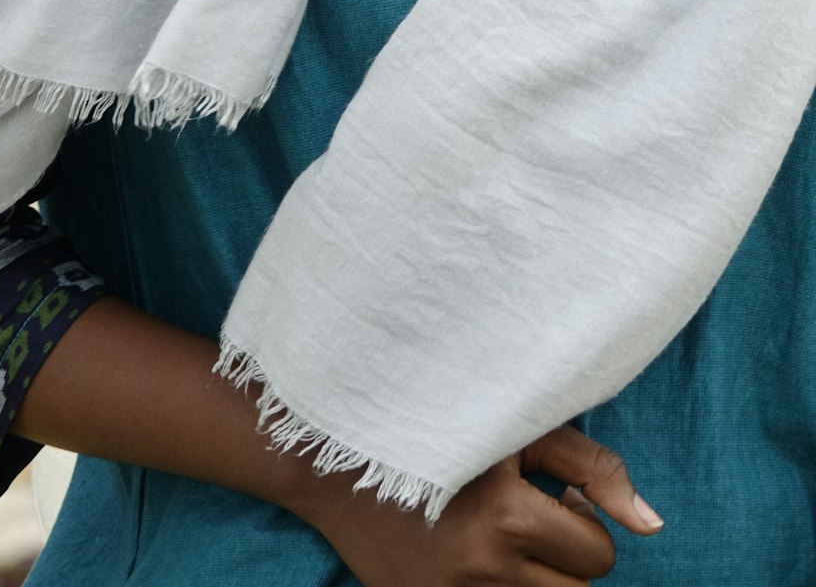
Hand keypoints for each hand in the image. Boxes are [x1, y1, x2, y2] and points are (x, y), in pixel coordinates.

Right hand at [297, 421, 663, 585]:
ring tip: (508, 537)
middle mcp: (481, 568)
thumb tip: (654, 525)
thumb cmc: (440, 417)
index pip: (598, 553)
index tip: (555, 495)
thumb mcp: (519, 427)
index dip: (583, 519)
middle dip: (568, 557)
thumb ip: (593, 468)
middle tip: (535, 518)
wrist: (335, 451)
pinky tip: (478, 556)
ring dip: (537, 578)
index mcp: (507, 517)